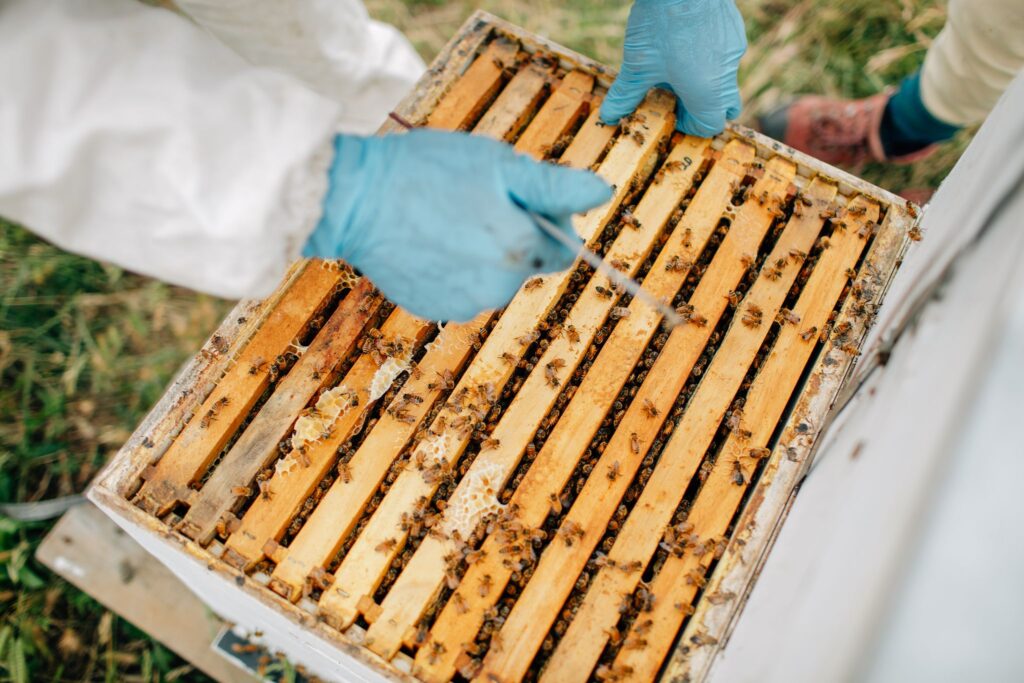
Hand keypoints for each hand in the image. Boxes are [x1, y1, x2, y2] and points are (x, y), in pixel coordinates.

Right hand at [303, 130, 611, 320]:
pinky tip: (426, 240)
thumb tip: (602, 193)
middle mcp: (498, 289)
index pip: (565, 250)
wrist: (353, 200)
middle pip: (525, 263)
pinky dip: (451, 268)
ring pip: (492, 278)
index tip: (518, 198)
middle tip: (472, 201)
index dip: (549, 221)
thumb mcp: (497, 164)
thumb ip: (555, 186)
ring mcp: (463, 304)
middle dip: (511, 235)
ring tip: (444, 218)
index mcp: (520, 251)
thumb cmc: (427, 171)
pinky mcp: (431, 309)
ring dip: (481, 253)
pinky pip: (459, 289)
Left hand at [601, 0, 746, 136]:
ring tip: (675, 64)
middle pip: (726, 105)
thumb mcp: (638, 66)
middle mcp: (727, 74)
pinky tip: (685, 40)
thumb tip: (609, 116)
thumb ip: (626, 95)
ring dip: (704, 80)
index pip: (711, 125)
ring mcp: (734, 49)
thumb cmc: (661, 26)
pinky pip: (725, 53)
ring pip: (725, 77)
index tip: (674, 116)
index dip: (692, 127)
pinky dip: (709, 57)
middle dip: (704, 108)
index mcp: (706, 92)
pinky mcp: (733, 28)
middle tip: (678, 97)